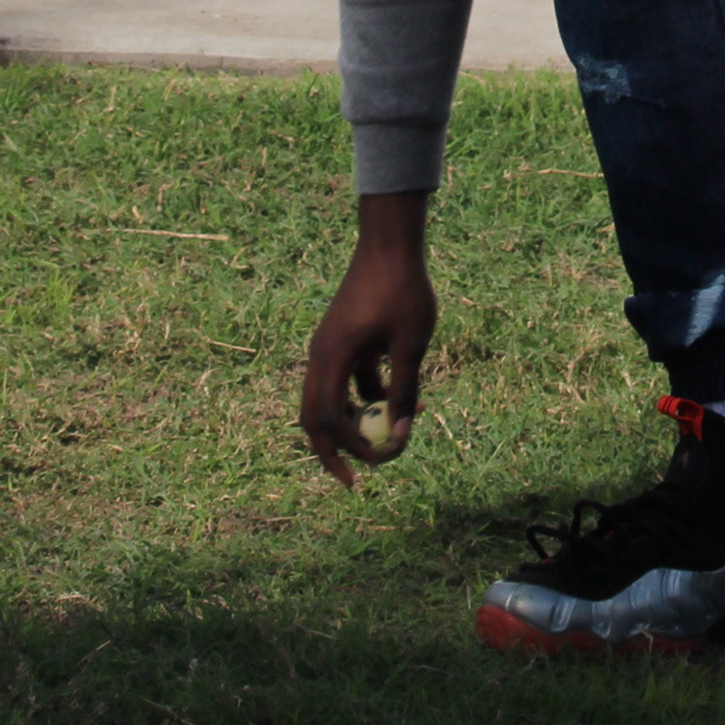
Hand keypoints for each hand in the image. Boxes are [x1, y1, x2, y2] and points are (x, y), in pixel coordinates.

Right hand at [297, 188, 436, 484]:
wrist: (390, 243)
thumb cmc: (403, 289)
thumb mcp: (410, 343)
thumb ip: (404, 389)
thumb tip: (400, 434)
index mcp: (332, 357)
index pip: (330, 418)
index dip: (351, 447)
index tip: (382, 459)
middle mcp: (321, 356)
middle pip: (313, 418)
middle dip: (333, 451)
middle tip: (354, 481)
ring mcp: (328, 348)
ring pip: (329, 402)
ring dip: (356, 424)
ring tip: (393, 437)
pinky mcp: (341, 342)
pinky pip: (346, 382)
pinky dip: (367, 397)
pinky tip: (403, 398)